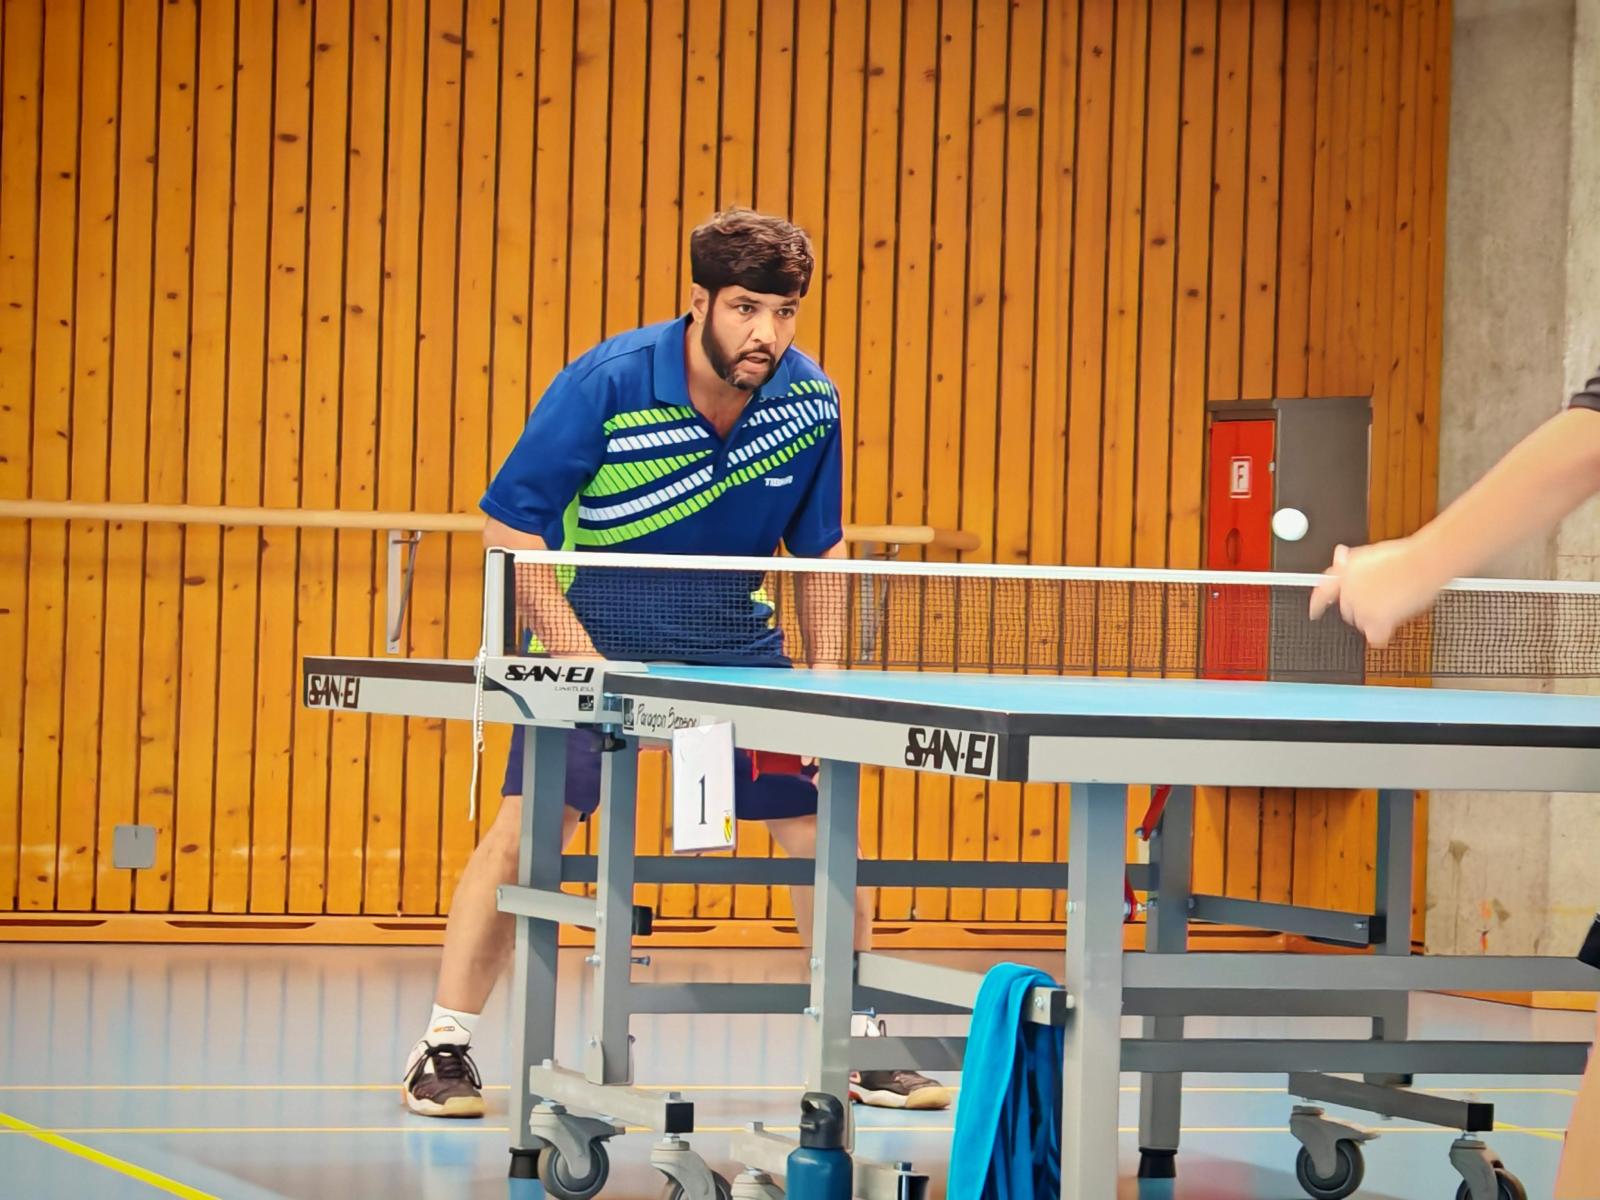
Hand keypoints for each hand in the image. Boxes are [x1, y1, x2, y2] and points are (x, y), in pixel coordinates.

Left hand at [1308, 539, 1447, 646]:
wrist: (1422, 563)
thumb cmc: (1403, 556)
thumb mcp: (1370, 552)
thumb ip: (1351, 560)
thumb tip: (1339, 555)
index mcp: (1344, 574)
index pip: (1324, 590)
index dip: (1319, 601)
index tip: (1314, 610)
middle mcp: (1349, 592)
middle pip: (1347, 610)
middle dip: (1362, 607)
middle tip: (1382, 599)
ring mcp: (1362, 607)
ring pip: (1361, 623)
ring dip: (1373, 619)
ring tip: (1393, 604)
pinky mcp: (1377, 620)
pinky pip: (1374, 636)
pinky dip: (1380, 635)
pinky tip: (1386, 631)